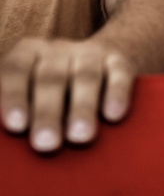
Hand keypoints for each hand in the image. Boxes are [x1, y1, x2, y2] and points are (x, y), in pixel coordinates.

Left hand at [0, 38, 135, 152]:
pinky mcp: (120, 61)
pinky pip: (119, 75)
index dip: (14, 96)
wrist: (102, 62)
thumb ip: (20, 112)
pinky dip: (116, 94)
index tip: (16, 125)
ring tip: (80, 137)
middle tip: (46, 143)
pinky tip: (113, 115)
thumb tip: (9, 144)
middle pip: (52, 78)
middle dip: (48, 112)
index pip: (17, 70)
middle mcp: (58, 50)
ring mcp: (91, 54)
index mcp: (29, 54)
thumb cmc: (55, 92)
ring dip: (82, 107)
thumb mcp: (29, 92)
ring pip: (86, 77)